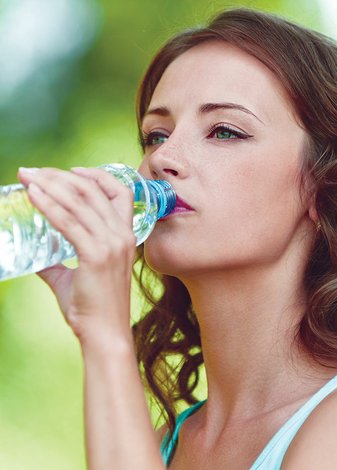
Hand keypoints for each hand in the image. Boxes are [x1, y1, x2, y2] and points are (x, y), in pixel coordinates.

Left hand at [17, 166, 136, 342]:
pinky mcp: (96, 255)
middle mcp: (121, 235)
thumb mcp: (78, 277)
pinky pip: (68, 222)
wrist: (105, 334)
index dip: (97, 175)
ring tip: (28, 176)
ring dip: (50, 184)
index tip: (71, 169)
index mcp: (125, 236)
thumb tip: (35, 258)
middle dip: (60, 175)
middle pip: (92, 190)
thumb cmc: (94, 308)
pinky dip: (48, 205)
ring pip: (79, 201)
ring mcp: (111, 244)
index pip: (120, 192)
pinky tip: (32, 195)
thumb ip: (58, 263)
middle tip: (33, 171)